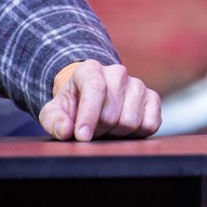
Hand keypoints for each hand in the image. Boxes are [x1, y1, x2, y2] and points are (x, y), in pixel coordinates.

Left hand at [39, 60, 161, 141]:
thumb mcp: (54, 112)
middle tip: (91, 129)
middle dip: (99, 129)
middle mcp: (117, 73)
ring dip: (116, 133)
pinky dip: (136, 134)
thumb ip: (55, 121)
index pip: (95, 88)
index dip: (89, 115)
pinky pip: (150, 124)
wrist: (91, 99)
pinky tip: (123, 129)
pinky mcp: (152, 98)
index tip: (82, 137)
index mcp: (90, 69)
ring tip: (106, 128)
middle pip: (111, 113)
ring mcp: (137, 84)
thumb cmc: (72, 106)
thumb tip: (66, 130)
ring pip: (130, 121)